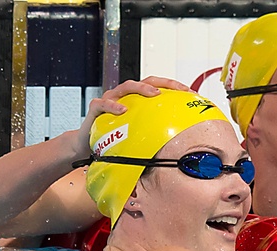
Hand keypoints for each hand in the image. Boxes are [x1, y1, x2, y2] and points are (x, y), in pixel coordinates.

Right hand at [73, 76, 191, 158]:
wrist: (86, 144)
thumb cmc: (113, 138)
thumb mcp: (137, 134)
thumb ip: (153, 133)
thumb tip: (179, 141)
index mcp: (135, 99)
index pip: (157, 86)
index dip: (173, 86)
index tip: (189, 92)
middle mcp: (124, 95)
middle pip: (145, 81)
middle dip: (163, 83)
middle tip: (177, 89)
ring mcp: (110, 99)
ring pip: (126, 87)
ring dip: (141, 88)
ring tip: (154, 94)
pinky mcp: (96, 108)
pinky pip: (103, 103)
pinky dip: (113, 106)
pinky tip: (122, 111)